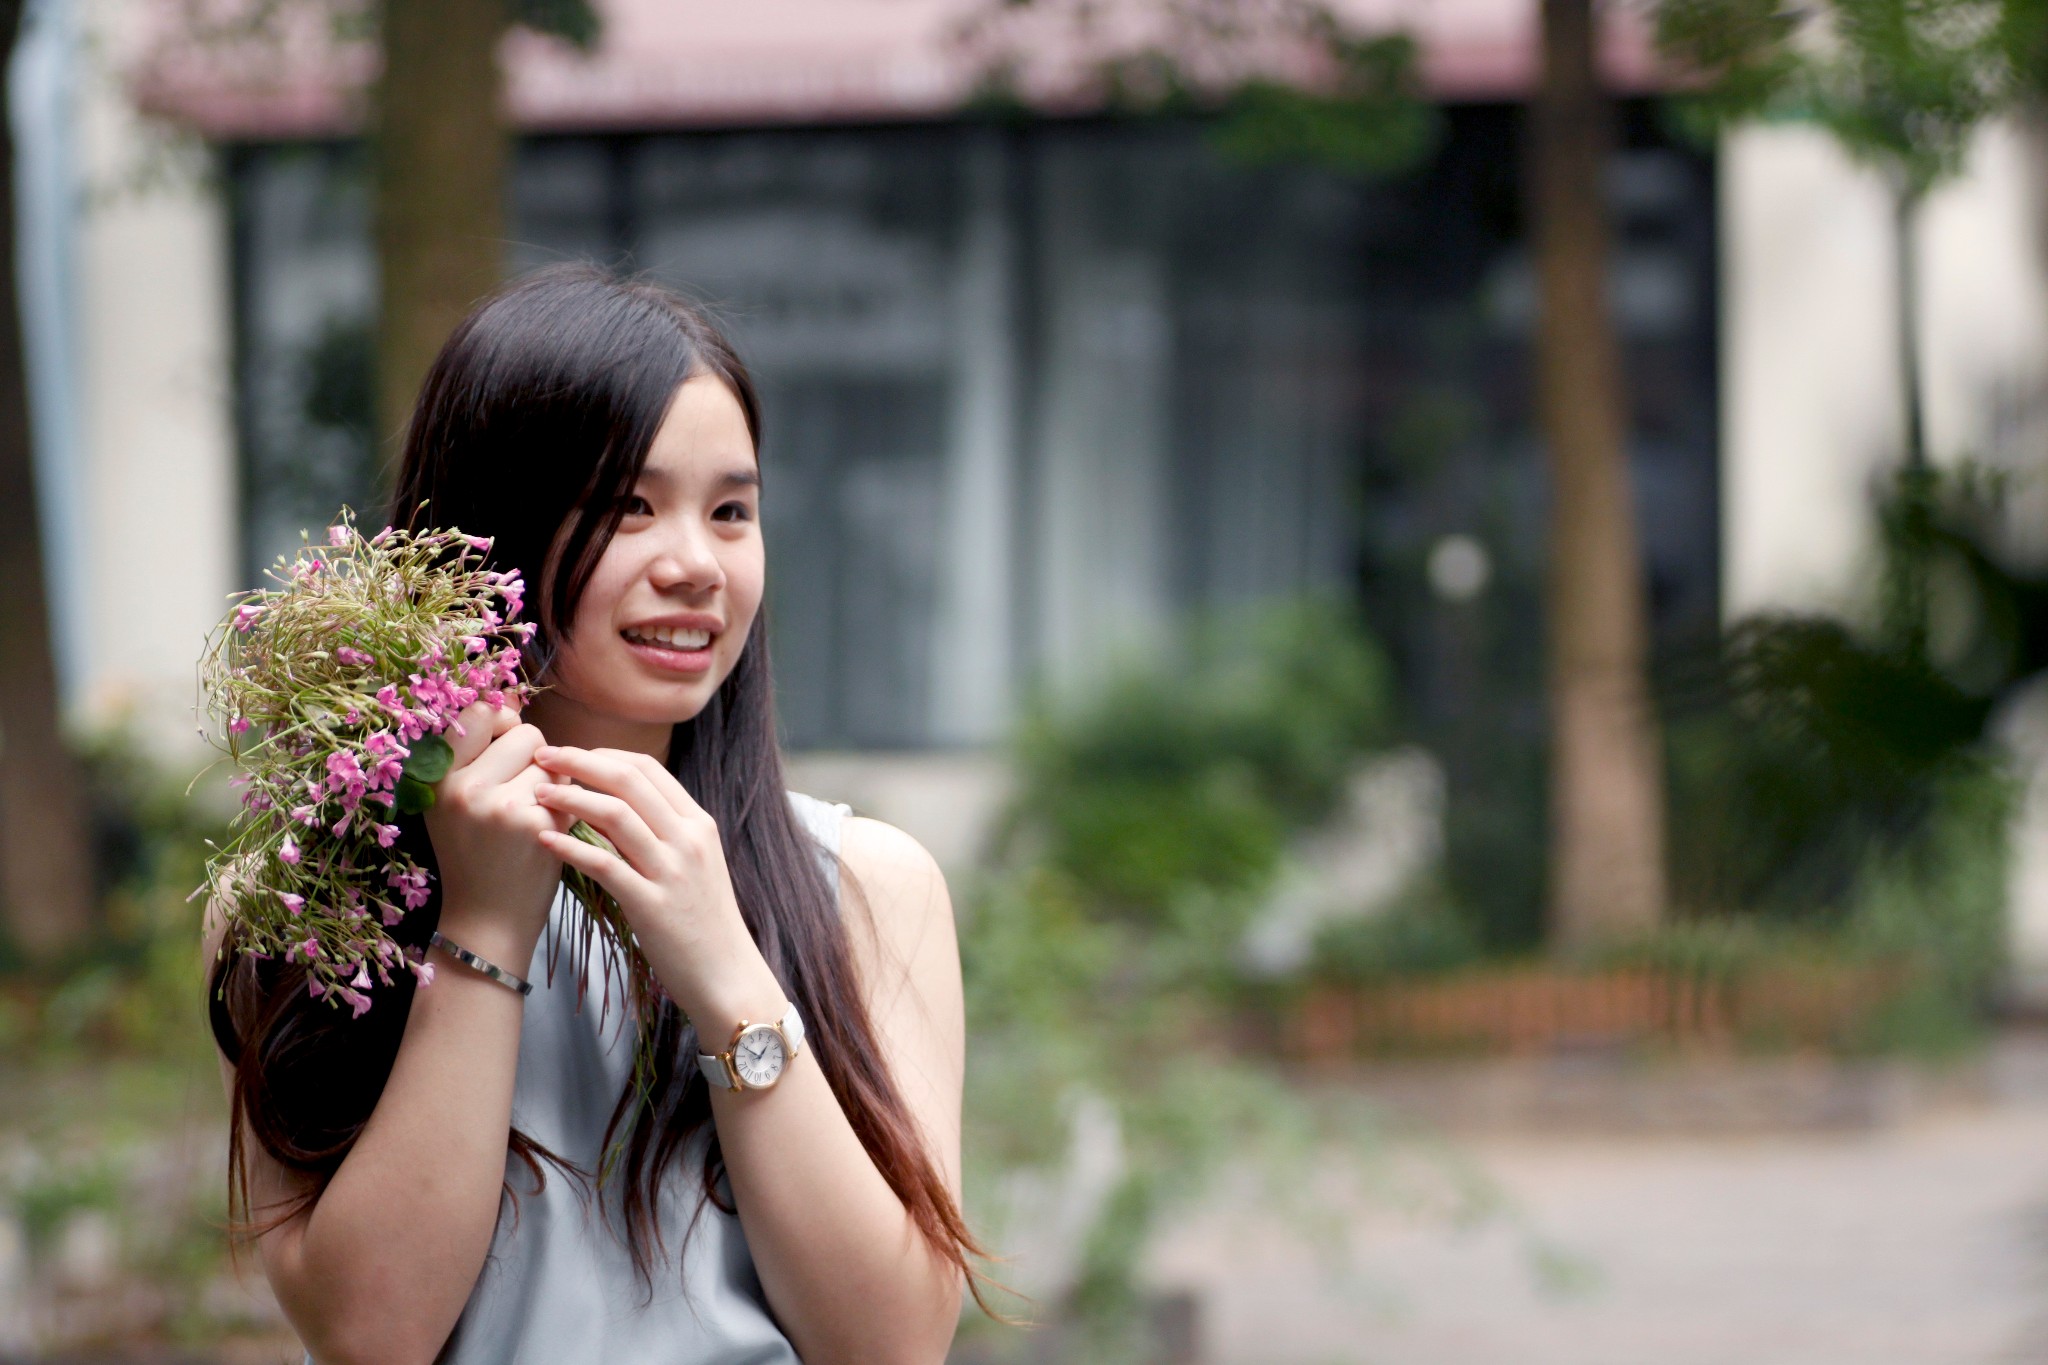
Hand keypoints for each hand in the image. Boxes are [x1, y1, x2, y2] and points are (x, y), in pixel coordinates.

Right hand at [422, 702, 563, 965]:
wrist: (487, 920)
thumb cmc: (476, 854)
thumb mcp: (454, 801)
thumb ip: (476, 752)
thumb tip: (512, 694)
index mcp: (437, 777)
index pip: (480, 713)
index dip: (502, 722)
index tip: (505, 748)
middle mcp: (464, 788)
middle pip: (526, 733)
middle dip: (534, 758)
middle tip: (518, 797)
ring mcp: (501, 806)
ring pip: (553, 761)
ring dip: (554, 784)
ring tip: (530, 818)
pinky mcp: (537, 824)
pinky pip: (570, 789)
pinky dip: (567, 807)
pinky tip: (546, 835)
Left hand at [529, 746, 782, 1030]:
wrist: (728, 976)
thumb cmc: (704, 923)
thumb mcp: (695, 865)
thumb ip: (664, 833)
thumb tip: (616, 808)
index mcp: (699, 824)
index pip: (648, 768)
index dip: (603, 754)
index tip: (570, 754)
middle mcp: (688, 839)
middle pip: (628, 779)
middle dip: (580, 761)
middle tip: (544, 755)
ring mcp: (672, 871)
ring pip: (615, 814)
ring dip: (570, 797)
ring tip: (539, 793)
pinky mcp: (652, 905)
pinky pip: (604, 864)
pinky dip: (571, 847)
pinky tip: (545, 841)